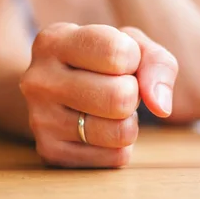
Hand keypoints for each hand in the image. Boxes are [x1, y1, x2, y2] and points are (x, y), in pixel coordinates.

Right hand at [20, 23, 177, 167]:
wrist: (55, 92)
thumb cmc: (100, 62)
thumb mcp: (129, 45)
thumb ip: (156, 63)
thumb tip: (161, 107)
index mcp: (53, 41)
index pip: (118, 53)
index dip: (133, 59)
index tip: (119, 60)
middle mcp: (38, 80)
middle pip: (120, 97)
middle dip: (133, 94)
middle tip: (118, 89)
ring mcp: (40, 120)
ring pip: (120, 132)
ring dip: (128, 122)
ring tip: (108, 110)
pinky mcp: (51, 152)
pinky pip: (115, 158)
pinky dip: (120, 145)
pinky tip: (100, 129)